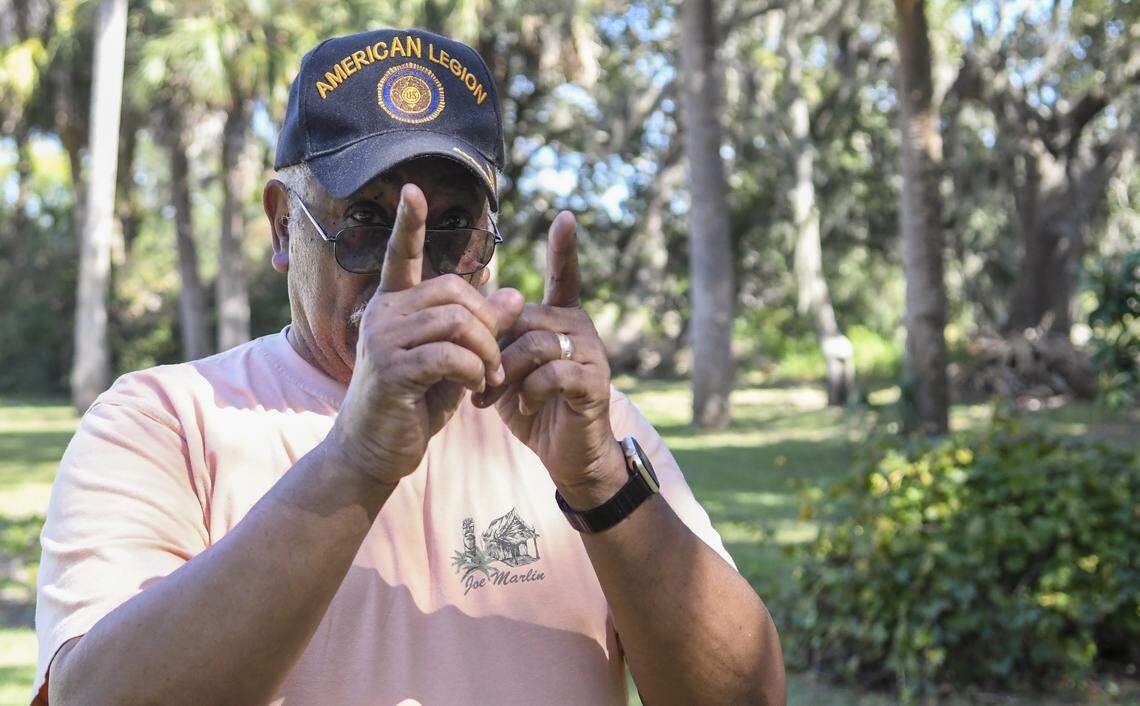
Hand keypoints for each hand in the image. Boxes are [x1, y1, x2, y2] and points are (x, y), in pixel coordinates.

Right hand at [327, 184, 523, 485]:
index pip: (400, 255)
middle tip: (497, 360)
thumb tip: (512, 292)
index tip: (413, 188)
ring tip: (490, 378)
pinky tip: (476, 390)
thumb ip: (480, 327)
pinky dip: (475, 372)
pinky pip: (450, 355)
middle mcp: (382, 314)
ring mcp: (381, 340)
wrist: (376, 451)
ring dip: (487, 352)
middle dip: (488, 324)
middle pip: (454, 291)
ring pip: (456, 321)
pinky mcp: (391, 370)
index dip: (409, 223)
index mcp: (394, 305)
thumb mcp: (455, 360)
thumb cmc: (415, 403)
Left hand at [478, 211, 625, 505]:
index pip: (564, 276)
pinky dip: (529, 391)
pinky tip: (525, 406)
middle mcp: (580, 328)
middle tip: (478, 385)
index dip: (565, 248)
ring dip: (506, 374)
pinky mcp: (594, 382)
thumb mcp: (507, 370)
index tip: (565, 216)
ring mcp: (592, 353)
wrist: (567, 457)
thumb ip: (497, 339)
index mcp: (560, 319)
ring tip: (490, 400)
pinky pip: (552, 372)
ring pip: (535, 344)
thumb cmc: (534, 410)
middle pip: (525, 317)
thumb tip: (477, 305)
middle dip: (493, 350)